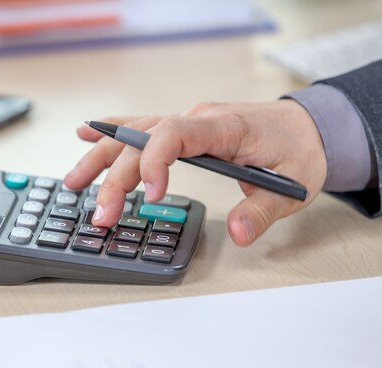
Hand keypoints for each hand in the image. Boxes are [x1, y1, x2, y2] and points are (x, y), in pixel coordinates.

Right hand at [64, 100, 326, 245]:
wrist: (308, 126)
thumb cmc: (298, 150)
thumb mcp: (291, 186)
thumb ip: (262, 210)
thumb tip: (238, 235)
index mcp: (224, 126)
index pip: (175, 133)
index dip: (154, 162)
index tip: (149, 197)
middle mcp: (198, 118)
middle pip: (143, 140)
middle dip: (117, 178)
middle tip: (101, 216)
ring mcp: (188, 121)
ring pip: (134, 132)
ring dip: (101, 157)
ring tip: (73, 182)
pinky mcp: (184, 128)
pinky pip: (142, 126)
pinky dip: (112, 132)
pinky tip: (87, 135)